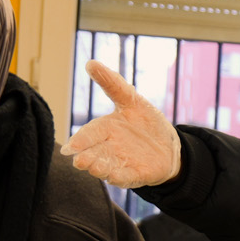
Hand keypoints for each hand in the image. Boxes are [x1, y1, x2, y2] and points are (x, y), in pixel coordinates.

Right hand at [64, 61, 183, 187]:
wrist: (168, 144)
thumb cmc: (145, 121)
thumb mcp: (132, 100)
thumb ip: (112, 84)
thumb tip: (91, 63)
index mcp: (105, 129)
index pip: (89, 134)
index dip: (80, 141)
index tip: (71, 147)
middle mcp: (108, 148)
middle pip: (94, 153)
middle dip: (86, 157)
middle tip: (79, 161)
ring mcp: (121, 162)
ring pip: (106, 167)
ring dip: (100, 168)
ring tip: (95, 168)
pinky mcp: (135, 174)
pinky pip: (126, 177)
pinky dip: (120, 177)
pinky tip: (114, 176)